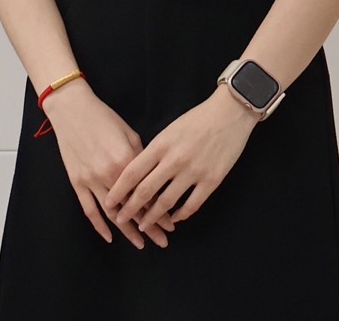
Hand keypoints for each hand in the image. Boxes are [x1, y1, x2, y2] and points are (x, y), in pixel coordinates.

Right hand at [41, 83, 168, 248]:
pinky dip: (99, 226)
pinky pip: (89, 209)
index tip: (171, 224)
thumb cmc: (103, 118)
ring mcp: (91, 180)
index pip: (147, 194)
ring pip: (112, 214)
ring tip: (141, 244)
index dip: (160, 211)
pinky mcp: (77, 182)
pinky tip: (109, 237)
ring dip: (127, 232)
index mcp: (127, 161)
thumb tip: (152, 179)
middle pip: (133, 208)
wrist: (72, 109)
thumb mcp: (130, 134)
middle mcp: (110, 174)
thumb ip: (141, 159)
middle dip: (149, 226)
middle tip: (162, 240)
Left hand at [105, 87, 256, 235]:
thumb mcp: (169, 130)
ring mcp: (193, 172)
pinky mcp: (212, 180)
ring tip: (144, 225)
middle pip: (146, 191)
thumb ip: (155, 151)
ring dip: (153, 217)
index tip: (109, 202)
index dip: (118, 190)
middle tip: (120, 220)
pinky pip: (192, 205)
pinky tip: (174, 219)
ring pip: (166, 202)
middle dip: (130, 209)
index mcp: (161, 145)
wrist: (229, 113)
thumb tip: (139, 173)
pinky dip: (180, 215)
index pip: (132, 172)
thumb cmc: (197, 119)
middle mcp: (174, 160)